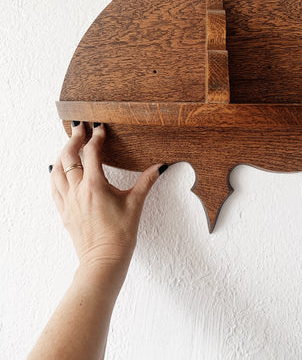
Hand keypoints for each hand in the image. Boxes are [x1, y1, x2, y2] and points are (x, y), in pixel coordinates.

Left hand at [49, 121, 164, 281]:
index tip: (100, 128)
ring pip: (57, 171)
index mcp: (95, 186)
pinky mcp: (64, 212)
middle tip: (80, 127)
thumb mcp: (135, 205)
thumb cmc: (120, 236)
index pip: (91, 153)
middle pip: (69, 157)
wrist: (103, 261)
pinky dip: (54, 174)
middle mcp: (78, 191)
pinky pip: (54, 188)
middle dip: (74, 139)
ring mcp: (68, 202)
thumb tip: (160, 167)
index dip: (96, 137)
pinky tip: (55, 169)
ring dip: (62, 154)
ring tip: (69, 144)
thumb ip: (146, 182)